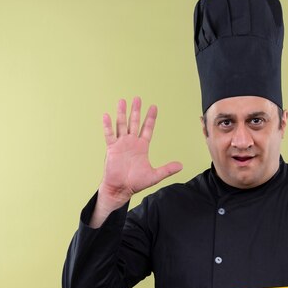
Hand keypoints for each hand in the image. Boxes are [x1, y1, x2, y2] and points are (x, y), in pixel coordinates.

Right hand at [91, 97, 182, 225]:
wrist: (121, 189)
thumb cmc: (136, 183)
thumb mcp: (154, 175)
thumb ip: (167, 169)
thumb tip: (181, 166)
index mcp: (142, 147)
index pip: (147, 129)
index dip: (150, 118)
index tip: (154, 107)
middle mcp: (131, 142)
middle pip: (134, 123)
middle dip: (136, 110)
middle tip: (137, 98)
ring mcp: (121, 144)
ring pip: (121, 125)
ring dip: (122, 113)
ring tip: (122, 101)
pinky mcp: (112, 148)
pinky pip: (109, 135)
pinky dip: (108, 126)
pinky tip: (107, 115)